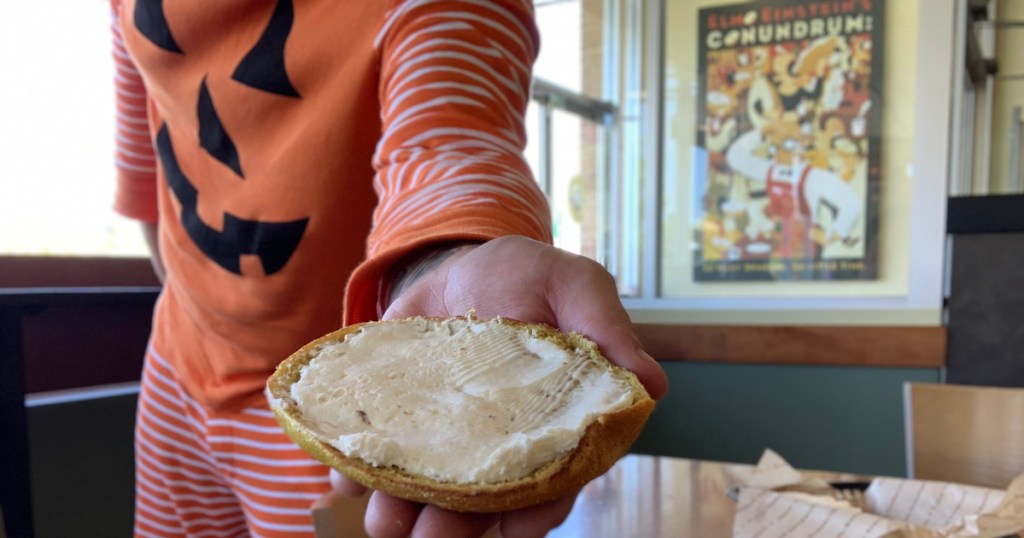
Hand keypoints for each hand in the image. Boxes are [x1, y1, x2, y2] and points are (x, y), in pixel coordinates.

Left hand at [332, 235, 668, 537]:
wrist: (465, 258)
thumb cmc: (534, 275)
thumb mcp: (576, 287)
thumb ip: (608, 330)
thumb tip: (651, 385)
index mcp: (552, 423)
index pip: (552, 480)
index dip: (537, 510)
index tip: (517, 531)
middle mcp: (498, 441)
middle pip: (484, 499)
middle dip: (456, 526)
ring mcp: (446, 434)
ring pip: (430, 487)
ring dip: (406, 510)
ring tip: (383, 520)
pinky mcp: (402, 416)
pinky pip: (380, 450)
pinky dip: (359, 465)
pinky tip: (343, 474)